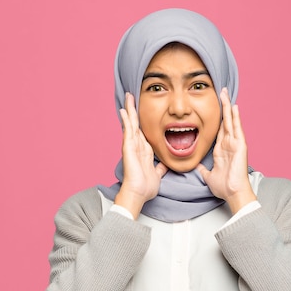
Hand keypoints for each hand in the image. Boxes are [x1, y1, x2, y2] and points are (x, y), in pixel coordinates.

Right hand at [115, 93, 167, 218]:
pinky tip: (125, 110)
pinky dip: (126, 120)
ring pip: (131, 124)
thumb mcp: (157, 173)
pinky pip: (128, 131)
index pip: (143, 131)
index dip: (141, 120)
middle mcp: (137, 146)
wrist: (139, 193)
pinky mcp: (128, 147)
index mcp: (144, 150)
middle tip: (132, 97)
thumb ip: (160, 168)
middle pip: (135, 124)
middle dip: (134, 110)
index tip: (141, 110)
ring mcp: (132, 146)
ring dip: (130, 110)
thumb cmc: (146, 186)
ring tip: (128, 97)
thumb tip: (166, 165)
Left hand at [197, 88, 255, 213]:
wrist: (232, 193)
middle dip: (223, 107)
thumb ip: (202, 170)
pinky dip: (236, 117)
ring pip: (231, 121)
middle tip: (221, 92)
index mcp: (221, 150)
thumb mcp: (208, 175)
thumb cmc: (223, 187)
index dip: (217, 118)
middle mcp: (229, 144)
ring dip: (228, 107)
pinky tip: (234, 106)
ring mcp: (235, 144)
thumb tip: (195, 167)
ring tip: (225, 93)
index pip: (219, 130)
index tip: (214, 107)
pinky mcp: (240, 146)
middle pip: (225, 121)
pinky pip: (237, 128)